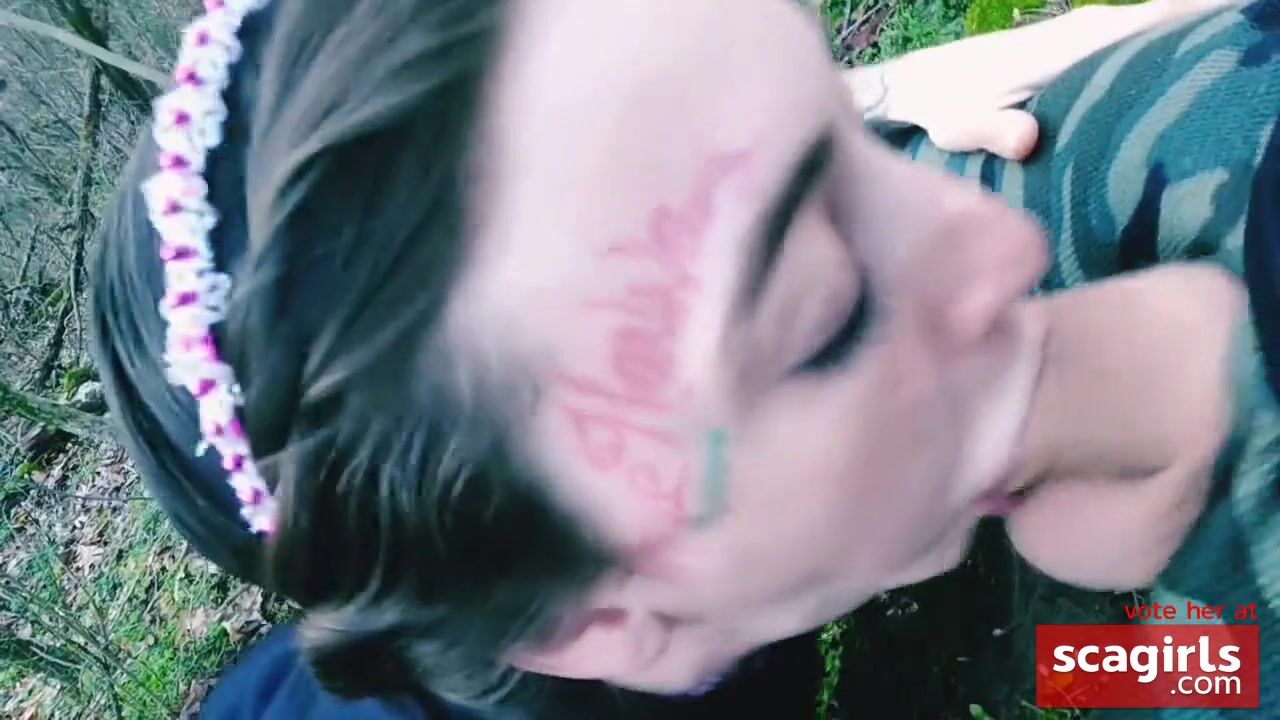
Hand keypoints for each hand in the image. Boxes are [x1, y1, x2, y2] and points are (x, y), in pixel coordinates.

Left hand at [845, 0, 1240, 160]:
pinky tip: (1186, 53)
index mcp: (1060, 48)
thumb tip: (1029, 137)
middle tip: (1251, 32)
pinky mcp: (1075, 48)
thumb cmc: (941, 108)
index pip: (1135, 26)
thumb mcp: (959, 126)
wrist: (919, 82)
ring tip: (1234, 40)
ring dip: (1182, 30)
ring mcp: (1076, 37)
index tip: (1233, 15)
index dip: (1182, 16)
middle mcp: (1075, 33)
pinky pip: (1130, 38)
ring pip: (1144, 27)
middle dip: (1198, 22)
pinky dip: (1159, 36)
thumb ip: (991, 132)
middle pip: (1153, 21)